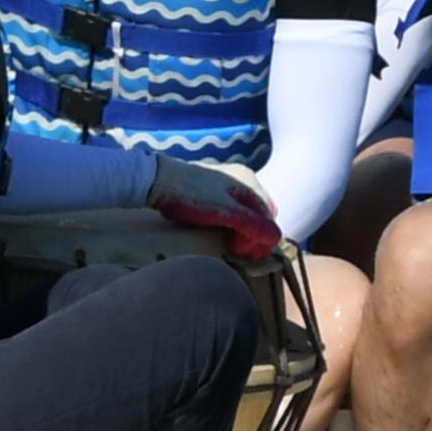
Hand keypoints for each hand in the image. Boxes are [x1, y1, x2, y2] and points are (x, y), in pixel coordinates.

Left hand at [147, 157, 281, 260]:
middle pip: (256, 212)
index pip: (267, 214)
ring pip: (241, 210)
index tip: (244, 253)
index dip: (260, 236)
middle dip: (251, 233)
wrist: (155, 181)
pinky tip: (216, 229)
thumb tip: (276, 239)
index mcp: (248, 180)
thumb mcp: (225, 213)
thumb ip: (252, 225)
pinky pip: (227, 208)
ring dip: (239, 229)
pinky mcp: (208, 187)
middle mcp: (240, 177)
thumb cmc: (192, 197)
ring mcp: (224, 181)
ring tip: (227, 243)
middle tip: (238, 251)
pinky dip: (227, 221)